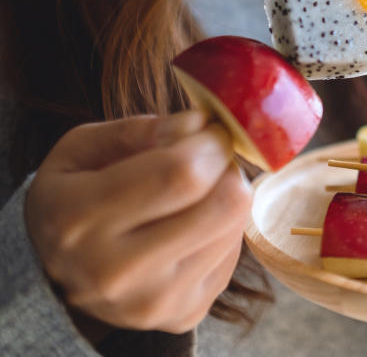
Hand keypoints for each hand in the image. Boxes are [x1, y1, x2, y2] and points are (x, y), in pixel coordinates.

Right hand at [24, 111, 250, 335]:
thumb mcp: (83, 149)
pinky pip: (234, 256)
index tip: (212, 129)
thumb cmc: (76, 196)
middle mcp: (114, 271)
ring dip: (227, 196)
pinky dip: (223, 230)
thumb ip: (140, 130)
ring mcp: (152, 301)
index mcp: (78, 218)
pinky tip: (193, 226)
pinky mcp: (182, 315)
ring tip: (197, 193)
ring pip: (234, 226)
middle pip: (223, 204)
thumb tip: (198, 124)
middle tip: (211, 156)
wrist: (58, 274)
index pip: (180, 173)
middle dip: (227, 167)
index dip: (211, 142)